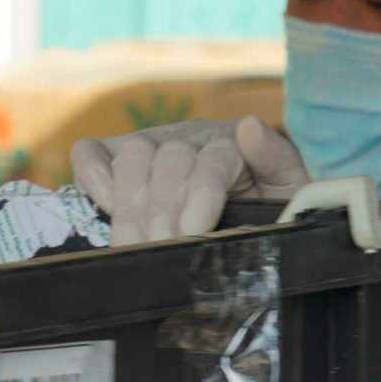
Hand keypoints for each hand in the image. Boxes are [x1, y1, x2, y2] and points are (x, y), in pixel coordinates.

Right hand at [68, 116, 311, 245]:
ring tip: (134, 248)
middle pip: (168, 161)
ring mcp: (154, 145)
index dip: (199, 198)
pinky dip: (92, 176)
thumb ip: (278, 161)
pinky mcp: (121, 158)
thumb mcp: (288, 191)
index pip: (211, 161)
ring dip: (130, 205)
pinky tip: (104, 209)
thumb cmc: (269, 210)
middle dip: (163, 213)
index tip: (192, 235)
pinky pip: (93, 152)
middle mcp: (192, 139)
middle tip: (162, 253)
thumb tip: (250, 127)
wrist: (250, 217)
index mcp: (235, 145)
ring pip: (133, 156)